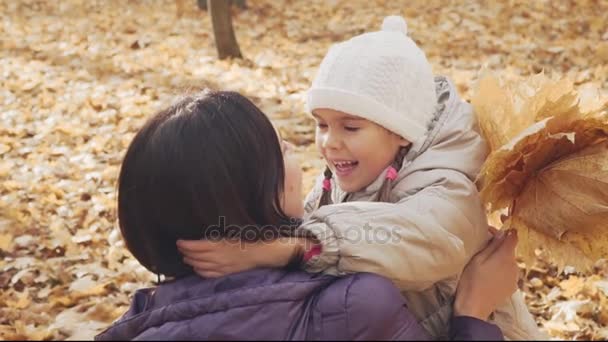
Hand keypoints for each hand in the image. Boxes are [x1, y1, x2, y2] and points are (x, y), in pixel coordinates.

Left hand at [176, 238, 307, 277]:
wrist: (265, 251)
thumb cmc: (251, 236)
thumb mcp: (234, 229)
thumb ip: (218, 232)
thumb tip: (205, 230)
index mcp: (219, 245)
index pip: (196, 247)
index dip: (186, 245)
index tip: (179, 241)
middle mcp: (219, 258)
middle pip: (196, 257)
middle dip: (186, 253)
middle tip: (180, 248)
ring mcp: (223, 267)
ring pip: (201, 267)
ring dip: (191, 262)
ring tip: (185, 257)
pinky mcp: (227, 272)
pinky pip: (210, 274)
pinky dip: (200, 272)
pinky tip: (197, 268)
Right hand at [453, 229, 518, 320]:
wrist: (474, 308)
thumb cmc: (471, 281)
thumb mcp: (477, 259)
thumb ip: (492, 245)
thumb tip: (502, 232)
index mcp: (506, 257)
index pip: (513, 236)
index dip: (508, 227)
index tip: (499, 223)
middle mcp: (514, 266)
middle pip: (510, 249)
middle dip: (499, 244)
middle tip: (483, 243)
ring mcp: (515, 278)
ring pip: (509, 261)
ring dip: (499, 257)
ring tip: (484, 261)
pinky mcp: (512, 287)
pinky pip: (508, 272)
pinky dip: (501, 269)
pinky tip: (489, 274)